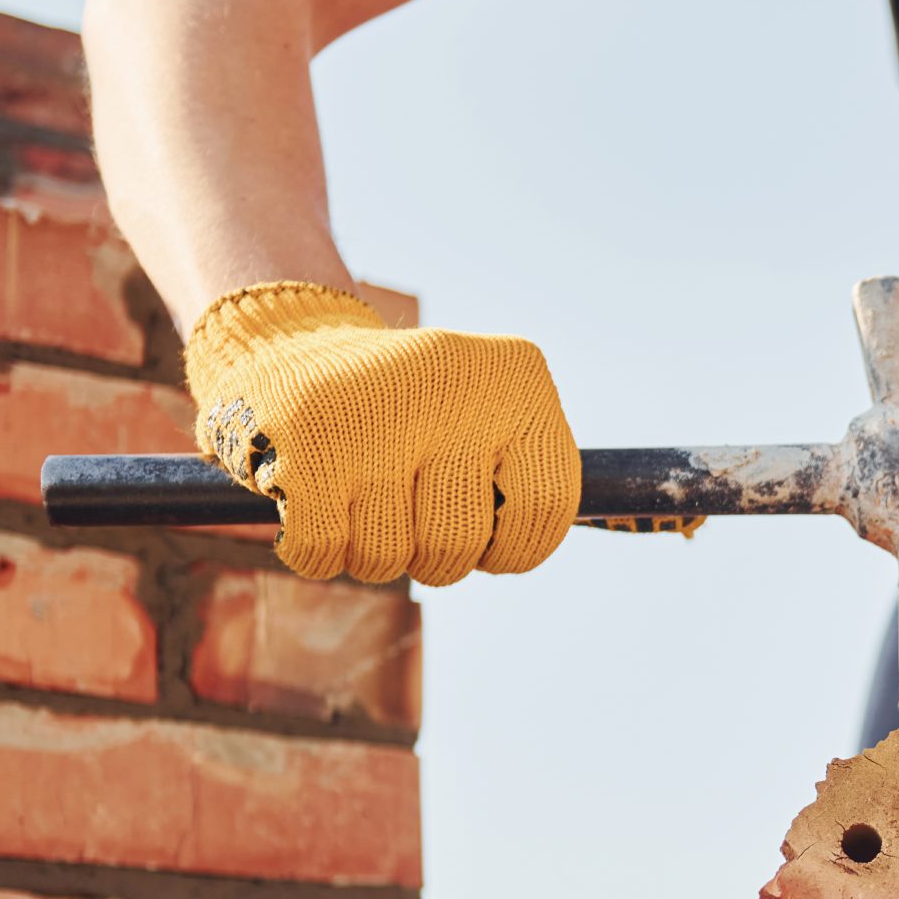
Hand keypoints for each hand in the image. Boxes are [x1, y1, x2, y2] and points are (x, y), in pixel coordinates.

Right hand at [186, 282, 579, 584]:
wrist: (289, 342)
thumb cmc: (405, 407)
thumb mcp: (485, 415)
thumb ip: (526, 475)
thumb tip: (609, 521)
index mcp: (517, 378)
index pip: (548, 508)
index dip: (512, 546)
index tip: (486, 538)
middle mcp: (452, 384)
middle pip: (462, 544)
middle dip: (431, 554)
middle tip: (405, 513)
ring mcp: (376, 412)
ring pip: (390, 557)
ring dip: (369, 552)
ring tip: (357, 497)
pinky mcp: (306, 443)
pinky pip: (325, 553)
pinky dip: (315, 549)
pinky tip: (310, 499)